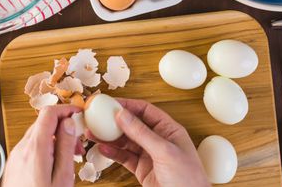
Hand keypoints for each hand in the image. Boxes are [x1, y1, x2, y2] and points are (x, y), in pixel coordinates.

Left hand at [2, 105, 83, 186]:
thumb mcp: (62, 176)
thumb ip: (65, 147)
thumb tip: (69, 123)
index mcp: (35, 148)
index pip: (49, 113)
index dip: (66, 109)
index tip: (79, 113)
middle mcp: (22, 148)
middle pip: (44, 122)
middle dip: (64, 125)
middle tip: (79, 143)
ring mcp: (16, 155)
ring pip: (38, 134)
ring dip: (56, 137)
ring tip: (70, 156)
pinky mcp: (14, 163)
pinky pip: (32, 145)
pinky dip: (46, 146)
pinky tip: (55, 162)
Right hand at [88, 99, 209, 186]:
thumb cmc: (187, 179)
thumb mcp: (164, 152)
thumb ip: (142, 133)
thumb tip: (123, 115)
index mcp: (168, 130)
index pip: (145, 110)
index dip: (128, 105)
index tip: (110, 103)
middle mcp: (158, 140)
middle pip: (132, 125)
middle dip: (114, 121)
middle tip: (97, 118)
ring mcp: (149, 154)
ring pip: (125, 141)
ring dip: (109, 137)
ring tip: (93, 133)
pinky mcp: (141, 169)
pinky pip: (124, 157)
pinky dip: (113, 153)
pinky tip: (102, 149)